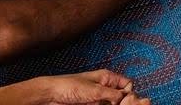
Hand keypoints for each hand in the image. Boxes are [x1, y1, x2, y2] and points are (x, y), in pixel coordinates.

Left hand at [24, 70, 148, 104]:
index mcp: (106, 77)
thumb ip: (113, 94)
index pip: (126, 83)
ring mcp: (97, 97)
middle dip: (120, 102)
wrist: (51, 95)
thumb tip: (127, 98)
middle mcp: (104, 87)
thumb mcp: (95, 90)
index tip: (125, 100)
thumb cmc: (70, 86)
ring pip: (112, 104)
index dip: (128, 92)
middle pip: (120, 96)